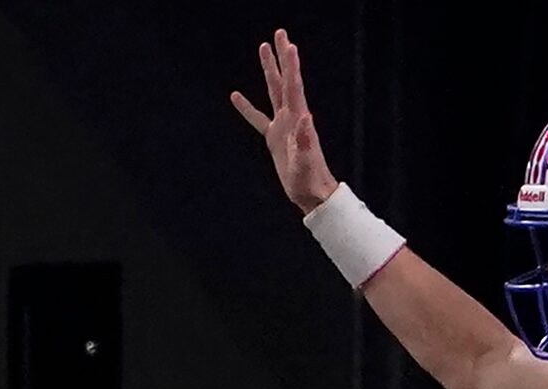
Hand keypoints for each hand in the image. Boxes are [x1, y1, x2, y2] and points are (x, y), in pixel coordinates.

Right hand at [231, 28, 339, 214]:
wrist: (312, 196)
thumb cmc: (310, 181)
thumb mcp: (306, 162)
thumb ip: (306, 141)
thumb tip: (306, 118)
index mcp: (298, 120)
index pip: (293, 87)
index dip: (291, 66)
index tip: (288, 44)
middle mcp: (291, 118)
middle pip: (284, 80)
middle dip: (282, 57)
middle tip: (280, 33)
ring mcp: (283, 126)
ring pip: (273, 91)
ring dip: (269, 70)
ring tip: (263, 48)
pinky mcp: (274, 139)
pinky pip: (257, 119)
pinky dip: (246, 108)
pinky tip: (235, 96)